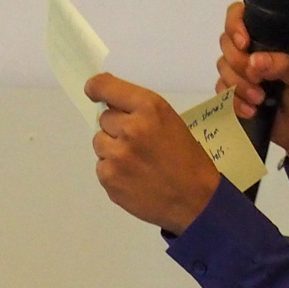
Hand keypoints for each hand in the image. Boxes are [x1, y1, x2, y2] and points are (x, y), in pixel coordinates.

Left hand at [85, 73, 222, 233]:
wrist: (195, 200)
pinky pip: (101, 166)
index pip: (105, 87)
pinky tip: (133, 178)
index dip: (96, 88)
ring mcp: (117, 154)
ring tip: (136, 162)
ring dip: (112, 149)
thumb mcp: (170, 122)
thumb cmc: (186, 159)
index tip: (94, 91)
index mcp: (149, 108)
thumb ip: (140, 112)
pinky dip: (113, 171)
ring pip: (99, 142)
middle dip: (117, 128)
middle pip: (104, 118)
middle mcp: (130, 128)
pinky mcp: (109, 177)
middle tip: (138, 143)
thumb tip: (109, 104)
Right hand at [217, 1, 288, 166]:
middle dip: (239, 64)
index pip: (241, 15)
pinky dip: (233, 102)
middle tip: (259, 82)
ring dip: (238, 86)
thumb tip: (254, 61)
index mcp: (270, 39)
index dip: (235, 25)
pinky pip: (221, 91)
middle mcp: (252, 51)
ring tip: (259, 100)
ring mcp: (241, 73)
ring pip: (222, 67)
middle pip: (226, 42)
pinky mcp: (234, 94)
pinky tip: (251, 111)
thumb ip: (284, 65)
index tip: (244, 44)